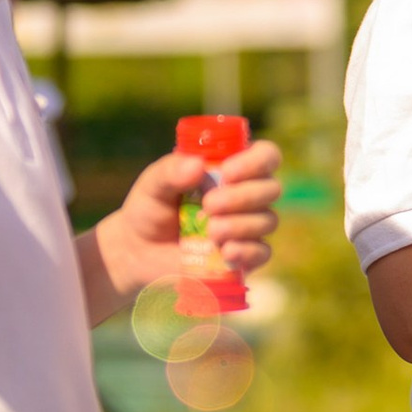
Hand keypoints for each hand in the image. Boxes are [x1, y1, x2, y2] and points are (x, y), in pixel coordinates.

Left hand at [93, 136, 283, 306]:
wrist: (140, 250)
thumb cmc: (151, 208)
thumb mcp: (153, 184)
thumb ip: (170, 171)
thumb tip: (197, 165)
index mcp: (232, 168)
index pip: (265, 155)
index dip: (256, 162)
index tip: (227, 173)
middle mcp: (246, 194)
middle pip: (271, 188)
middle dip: (243, 196)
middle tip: (209, 205)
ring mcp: (248, 226)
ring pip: (267, 220)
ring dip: (240, 225)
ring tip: (210, 232)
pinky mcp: (245, 256)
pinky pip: (262, 252)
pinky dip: (247, 251)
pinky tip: (226, 252)